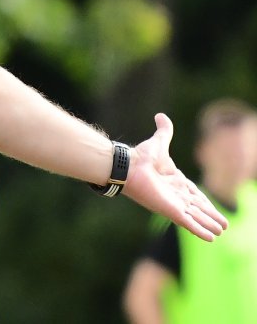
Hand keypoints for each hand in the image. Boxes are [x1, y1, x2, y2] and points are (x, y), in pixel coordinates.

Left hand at [123, 113, 228, 241]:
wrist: (129, 167)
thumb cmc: (141, 157)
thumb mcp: (158, 142)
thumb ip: (164, 131)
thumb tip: (161, 115)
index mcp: (175, 181)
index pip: (194, 193)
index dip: (204, 201)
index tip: (214, 208)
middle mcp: (175, 194)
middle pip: (198, 207)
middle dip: (211, 216)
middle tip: (223, 225)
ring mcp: (174, 204)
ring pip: (197, 217)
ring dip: (209, 224)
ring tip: (221, 231)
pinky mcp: (171, 211)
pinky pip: (190, 223)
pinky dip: (200, 230)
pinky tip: (211, 238)